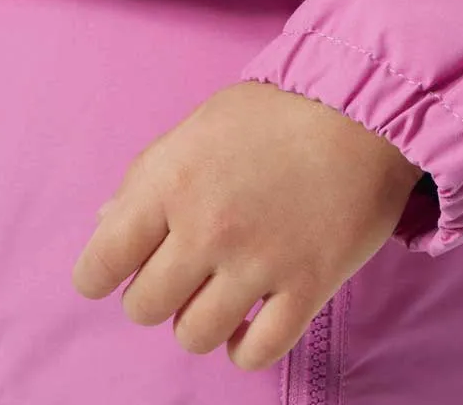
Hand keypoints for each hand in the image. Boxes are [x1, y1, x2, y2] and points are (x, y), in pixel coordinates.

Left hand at [71, 81, 423, 370]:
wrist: (362, 110)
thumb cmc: (277, 111)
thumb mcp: (199, 126)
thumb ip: (148, 176)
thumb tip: (105, 225)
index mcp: (171, 182)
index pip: (100, 263)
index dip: (102, 272)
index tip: (119, 270)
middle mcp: (207, 228)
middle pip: (145, 308)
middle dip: (157, 292)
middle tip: (185, 267)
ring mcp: (258, 263)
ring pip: (193, 336)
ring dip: (200, 318)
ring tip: (220, 291)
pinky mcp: (307, 287)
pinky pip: (256, 353)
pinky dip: (244, 346)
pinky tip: (251, 318)